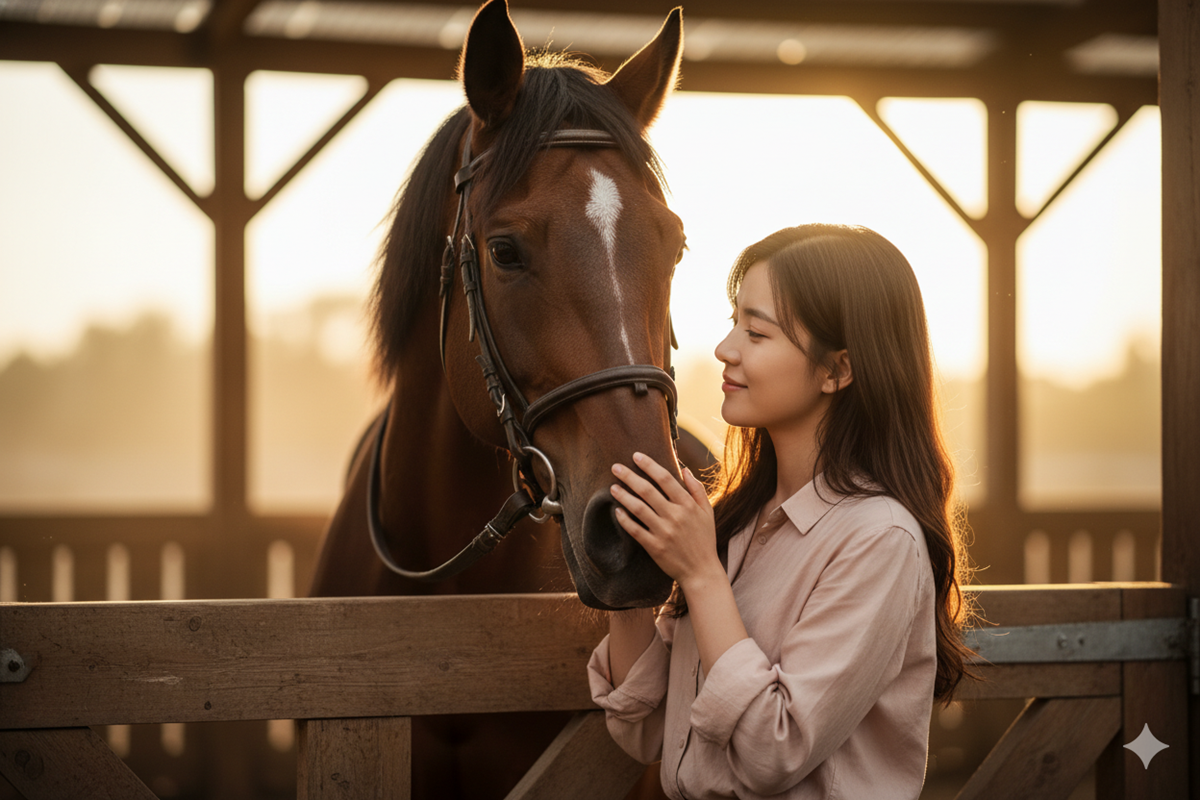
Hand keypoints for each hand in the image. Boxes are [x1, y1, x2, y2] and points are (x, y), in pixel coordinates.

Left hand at [610, 452, 721, 586]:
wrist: (701, 572)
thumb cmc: (704, 539)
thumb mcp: (707, 512)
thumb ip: (696, 489)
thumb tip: (684, 468)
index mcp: (687, 505)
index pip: (665, 479)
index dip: (649, 465)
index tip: (636, 456)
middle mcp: (675, 516)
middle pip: (647, 491)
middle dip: (629, 476)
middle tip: (615, 467)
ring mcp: (664, 532)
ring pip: (638, 509)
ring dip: (623, 496)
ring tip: (613, 487)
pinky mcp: (654, 547)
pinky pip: (635, 530)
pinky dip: (624, 520)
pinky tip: (617, 511)